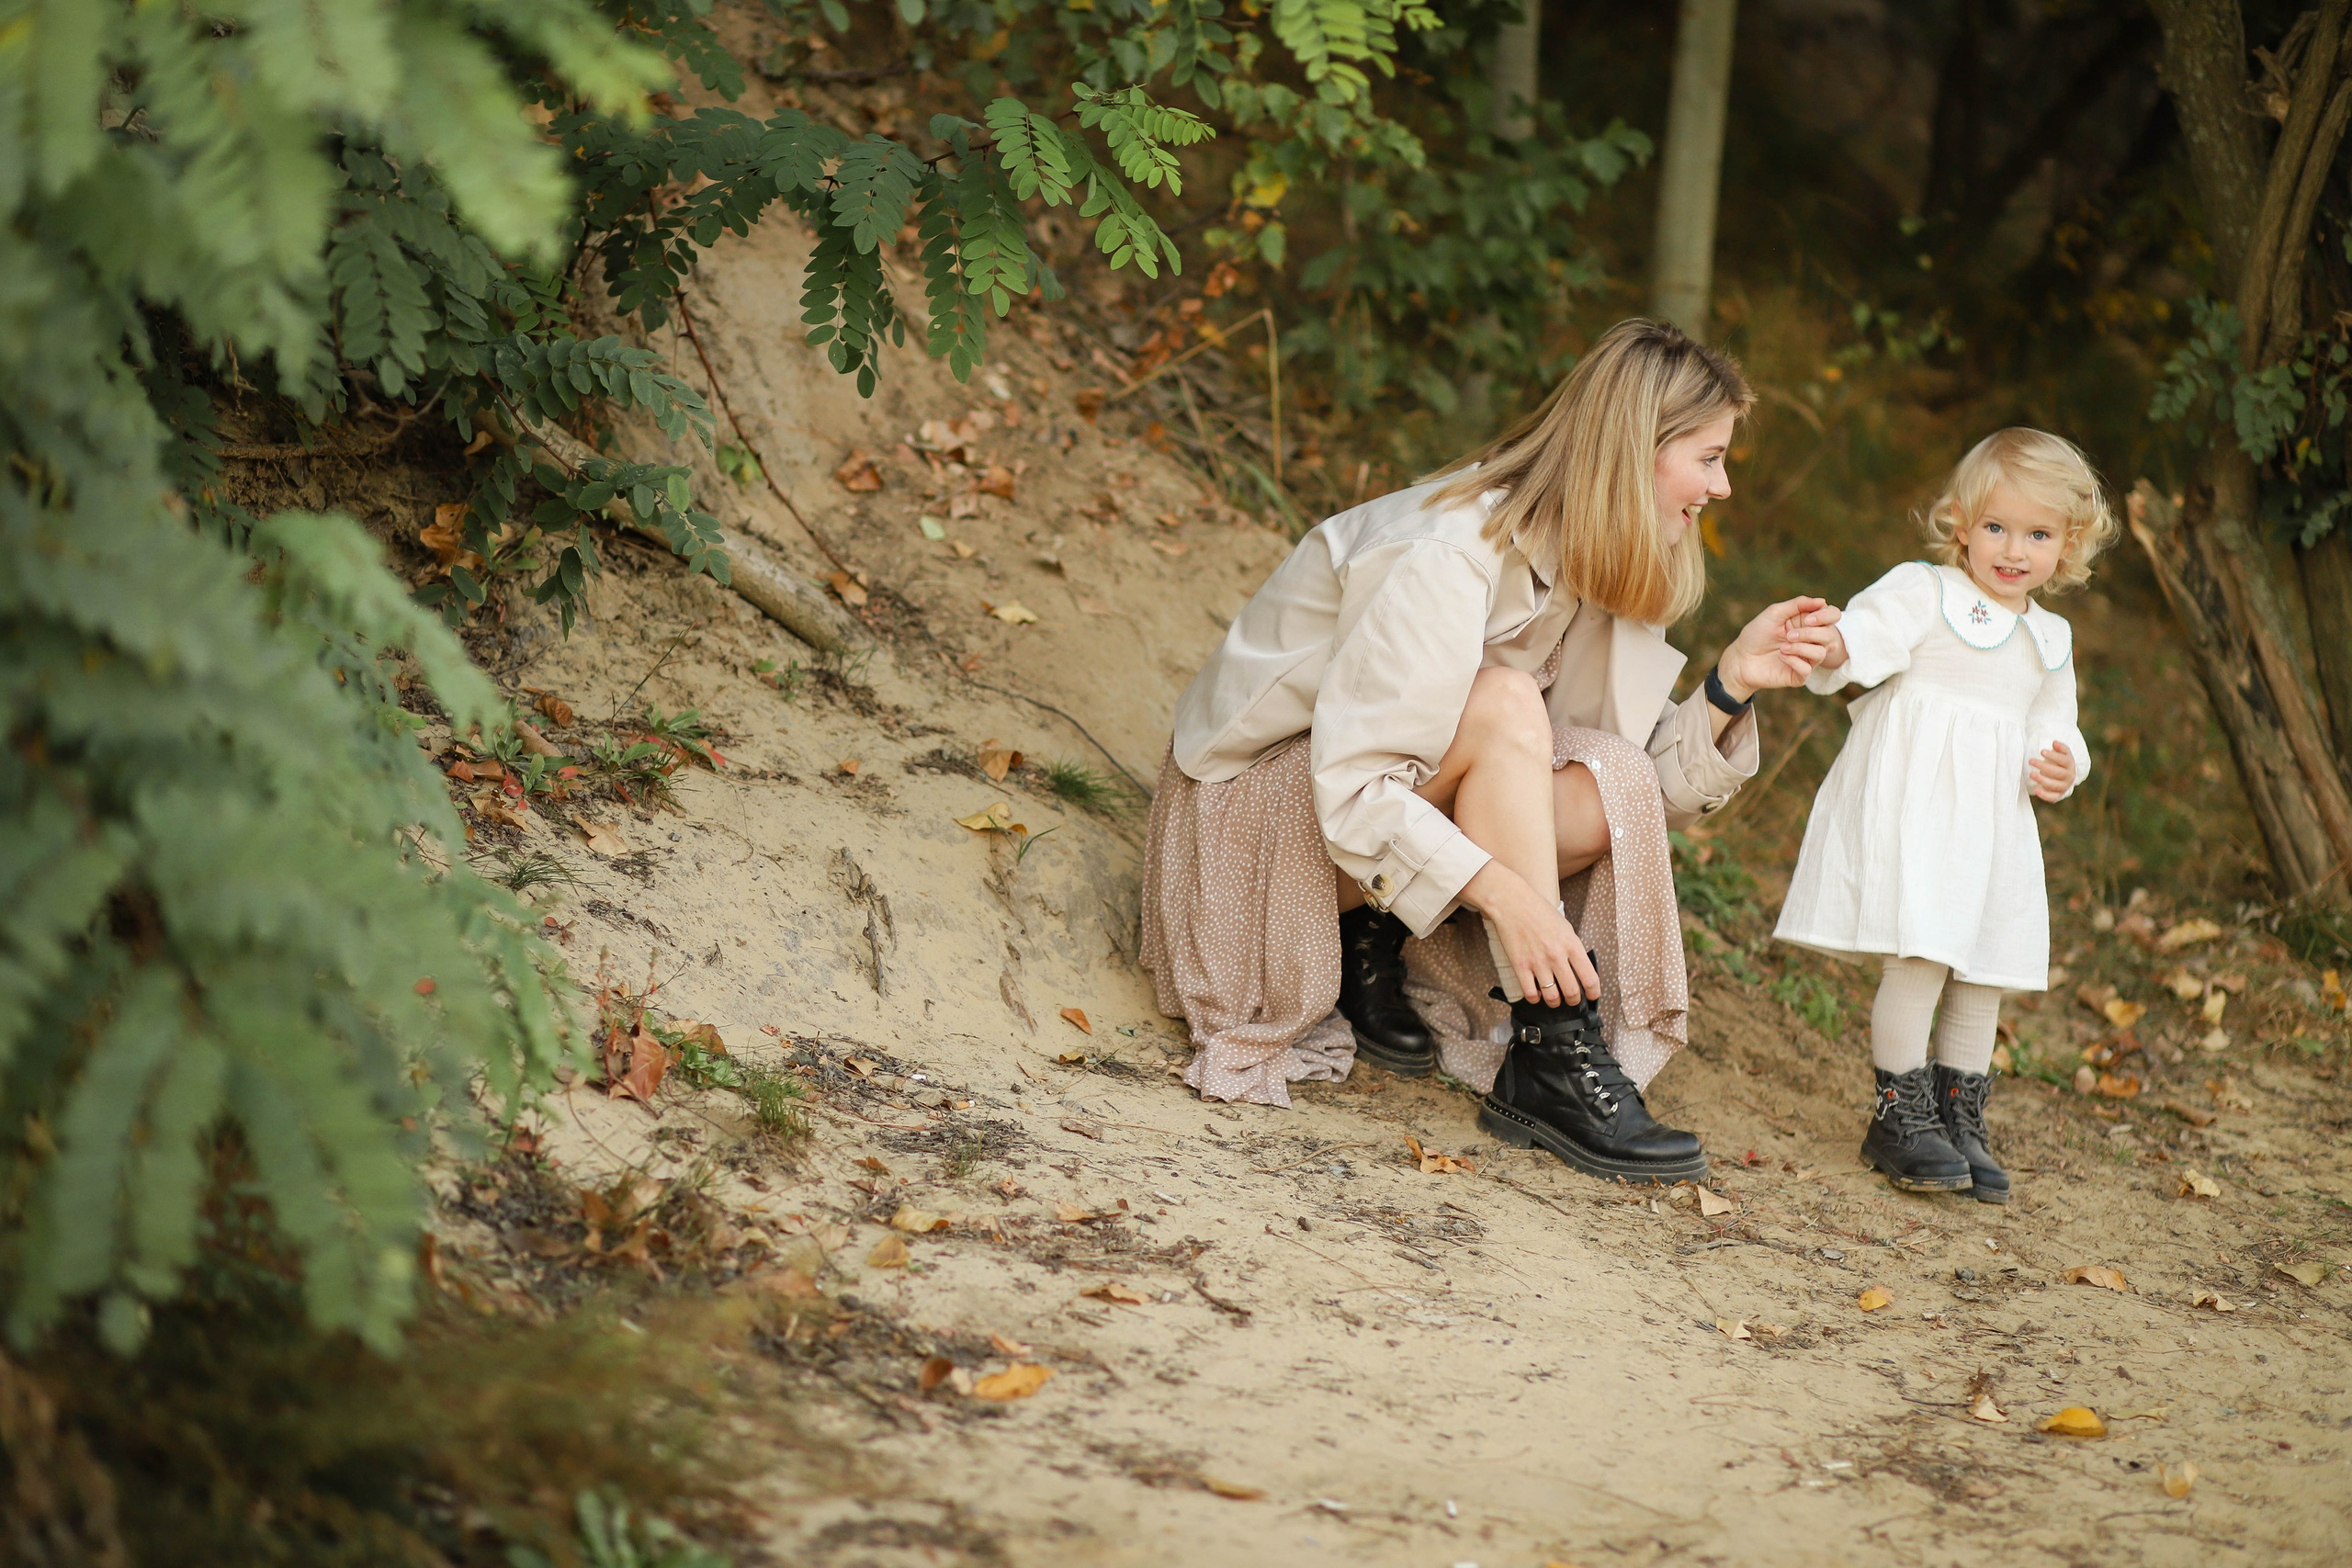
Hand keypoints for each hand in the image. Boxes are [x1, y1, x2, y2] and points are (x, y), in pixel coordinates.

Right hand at [1461, 861, 1599, 1005]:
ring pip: (1552, 996)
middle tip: (1572, 1000)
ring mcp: (1538, 962)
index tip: (1592, 996)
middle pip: (1571, 992)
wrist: (1512, 903)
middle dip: (1574, 1001)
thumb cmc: (1539, 911)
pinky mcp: (1520, 966)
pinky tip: (1535, 994)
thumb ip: (1573, 948)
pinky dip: (1534, 998)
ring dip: (1554, 1002)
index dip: (1593, 992)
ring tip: (1554, 1000)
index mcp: (1571, 945)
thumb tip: (1578, 968)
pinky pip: (1530, 993)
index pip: (1589, 978)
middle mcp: (1557, 956)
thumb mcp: (1565, 927)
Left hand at [1715, 597, 1843, 699]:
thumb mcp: (1775, 613)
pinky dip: (1794, 661)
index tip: (1808, 619)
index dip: (1826, 616)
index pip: (1832, 616)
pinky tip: (1781, 657)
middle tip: (1789, 635)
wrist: (1741, 658)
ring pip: (1821, 653)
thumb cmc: (1757, 634)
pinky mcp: (1799, 675)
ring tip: (1782, 647)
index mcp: (1808, 622)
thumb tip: (1823, 601)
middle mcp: (1812, 640)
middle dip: (1810, 634)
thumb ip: (1798, 605)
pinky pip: (1808, 669)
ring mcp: (1807, 658)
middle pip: (1830, 635)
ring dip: (1801, 648)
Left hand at [2028, 741, 2075, 801]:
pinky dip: (2044, 795)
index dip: (2053, 756)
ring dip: (2042, 780)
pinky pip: (2052, 797)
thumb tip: (2054, 743)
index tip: (2042, 751)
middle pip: (2057, 772)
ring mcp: (2064, 786)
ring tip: (2031, 774)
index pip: (2063, 760)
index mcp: (2070, 764)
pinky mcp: (2058, 795)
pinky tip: (2036, 789)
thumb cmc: (2058, 762)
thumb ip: (2060, 748)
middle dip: (2043, 766)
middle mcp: (2069, 776)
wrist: (2063, 776)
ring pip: (2054, 784)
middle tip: (2030, 760)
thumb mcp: (2061, 753)